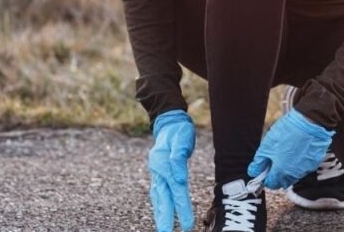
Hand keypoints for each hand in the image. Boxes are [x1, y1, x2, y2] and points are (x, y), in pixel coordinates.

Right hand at [148, 109, 196, 230]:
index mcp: (163, 163)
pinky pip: (158, 192)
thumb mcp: (182, 138)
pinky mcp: (158, 173)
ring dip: (161, 214)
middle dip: (166, 218)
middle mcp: (158, 170)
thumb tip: (179, 179)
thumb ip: (179, 157)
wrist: (170, 122)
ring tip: (163, 229)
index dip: (182, 208)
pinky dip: (159, 204)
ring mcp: (156, 172)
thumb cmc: (179, 130)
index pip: (176, 190)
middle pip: (164, 198)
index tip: (187, 224)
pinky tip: (161, 213)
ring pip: (158, 197)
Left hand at [247, 107, 334, 189]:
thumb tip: (254, 171)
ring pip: (294, 175)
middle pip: (283, 182)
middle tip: (274, 159)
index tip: (264, 169)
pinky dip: (299, 162)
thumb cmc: (288, 132)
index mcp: (280, 171)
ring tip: (286, 152)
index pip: (270, 183)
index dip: (265, 177)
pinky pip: (304, 167)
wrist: (310, 122)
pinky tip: (297, 150)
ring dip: (288, 169)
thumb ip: (259, 162)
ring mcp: (306, 169)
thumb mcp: (267, 145)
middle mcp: (294, 174)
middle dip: (276, 174)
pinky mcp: (314, 162)